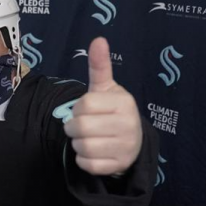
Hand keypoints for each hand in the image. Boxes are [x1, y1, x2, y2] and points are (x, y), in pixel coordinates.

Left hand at [63, 37, 142, 175]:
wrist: (132, 141)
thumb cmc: (113, 112)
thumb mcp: (106, 89)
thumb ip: (100, 67)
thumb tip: (98, 39)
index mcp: (124, 102)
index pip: (84, 105)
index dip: (78, 108)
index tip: (84, 110)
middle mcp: (128, 124)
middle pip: (80, 127)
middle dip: (73, 128)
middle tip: (79, 127)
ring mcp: (125, 147)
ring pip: (82, 147)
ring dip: (77, 144)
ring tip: (87, 139)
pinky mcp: (118, 166)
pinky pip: (87, 165)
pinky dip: (82, 160)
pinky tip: (92, 153)